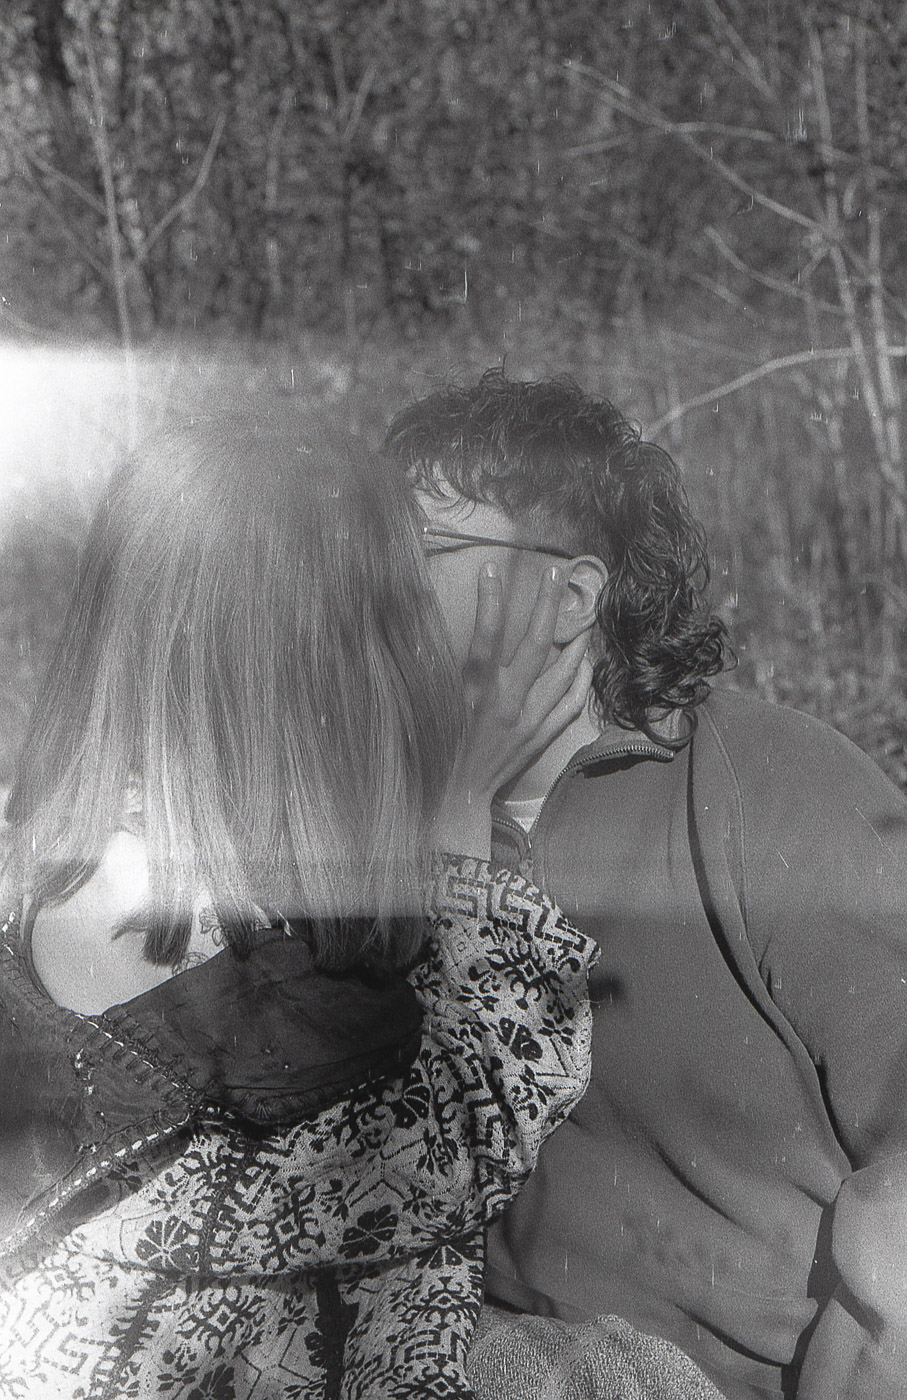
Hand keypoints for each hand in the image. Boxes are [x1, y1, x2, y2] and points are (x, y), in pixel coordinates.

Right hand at [431, 563, 591, 856]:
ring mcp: (529, 720)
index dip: (489, 601)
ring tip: (582, 614)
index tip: (492, 569)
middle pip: (535, 643)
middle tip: (557, 574)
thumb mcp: (433, 706)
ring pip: (563, 671)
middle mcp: (506, 702)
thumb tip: (458, 636)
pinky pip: (570, 702)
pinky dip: (580, 679)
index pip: (485, 635)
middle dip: (548, 604)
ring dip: (575, 639)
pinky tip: (585, 662)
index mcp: (474, 691)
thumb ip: (446, 671)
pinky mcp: (541, 736)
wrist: (455, 798)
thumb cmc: (436, 750)